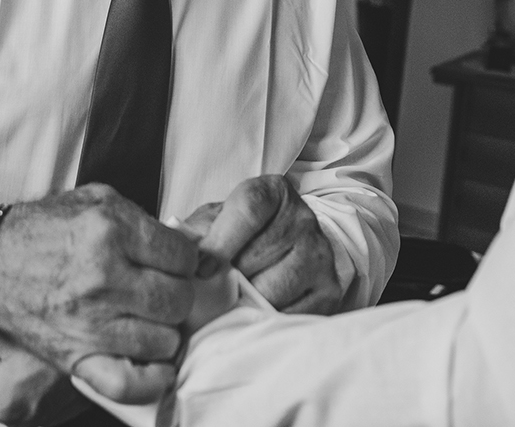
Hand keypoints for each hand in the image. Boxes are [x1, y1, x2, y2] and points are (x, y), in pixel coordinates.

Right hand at [0, 184, 197, 401]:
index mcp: (110, 230)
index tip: (170, 263)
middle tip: (158, 289)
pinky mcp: (76, 355)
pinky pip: (129, 382)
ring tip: (145, 318)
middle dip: (175, 293)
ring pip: (165, 339)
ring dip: (161, 330)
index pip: (183, 256)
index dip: (182, 259)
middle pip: (178, 299)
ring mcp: (90, 321)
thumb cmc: (40, 231)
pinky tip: (151, 362)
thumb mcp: (94, 200)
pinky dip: (149, 378)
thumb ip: (142, 218)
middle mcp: (103, 276)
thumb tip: (186, 241)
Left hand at [0, 326, 88, 424]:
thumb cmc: (58, 328)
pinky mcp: (60, 407)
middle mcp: (23, 417)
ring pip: (4, 395)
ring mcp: (44, 415)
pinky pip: (29, 395)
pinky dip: (25, 376)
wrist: (111, 339)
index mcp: (3, 400)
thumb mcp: (1, 328)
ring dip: (2, 369)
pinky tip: (37, 353)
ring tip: (19, 340)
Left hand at [195, 175, 342, 312]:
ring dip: (246, 302)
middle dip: (229, 278)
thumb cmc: (241, 236)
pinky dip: (266, 321)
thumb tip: (185, 258)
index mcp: (274, 193)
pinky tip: (255, 314)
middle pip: (258, 255)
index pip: (249, 210)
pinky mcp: (329, 290)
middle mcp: (303, 219)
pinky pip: (291, 315)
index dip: (221, 241)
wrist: (287, 248)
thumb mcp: (216, 221)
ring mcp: (320, 255)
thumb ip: (198, 233)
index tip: (202, 268)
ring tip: (234, 302)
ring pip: (273, 289)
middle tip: (214, 290)